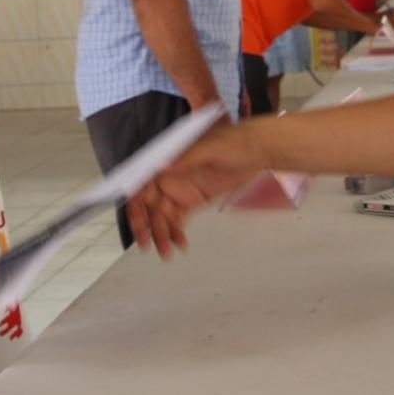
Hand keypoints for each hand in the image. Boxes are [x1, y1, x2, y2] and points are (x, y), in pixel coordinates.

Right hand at [126, 122, 266, 258]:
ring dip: (161, 234)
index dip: (134, 202)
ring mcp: (180, 189)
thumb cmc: (235, 141)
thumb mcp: (212, 147)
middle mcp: (169, 175)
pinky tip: (180, 244)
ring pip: (161, 216)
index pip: (142, 182)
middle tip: (145, 244)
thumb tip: (161, 166)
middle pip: (148, 204)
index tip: (136, 221)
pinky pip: (177, 220)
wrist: (259, 151)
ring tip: (166, 253)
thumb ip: (186, 158)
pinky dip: (175, 233)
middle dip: (145, 225)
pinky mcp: (192, 200)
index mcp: (168, 158)